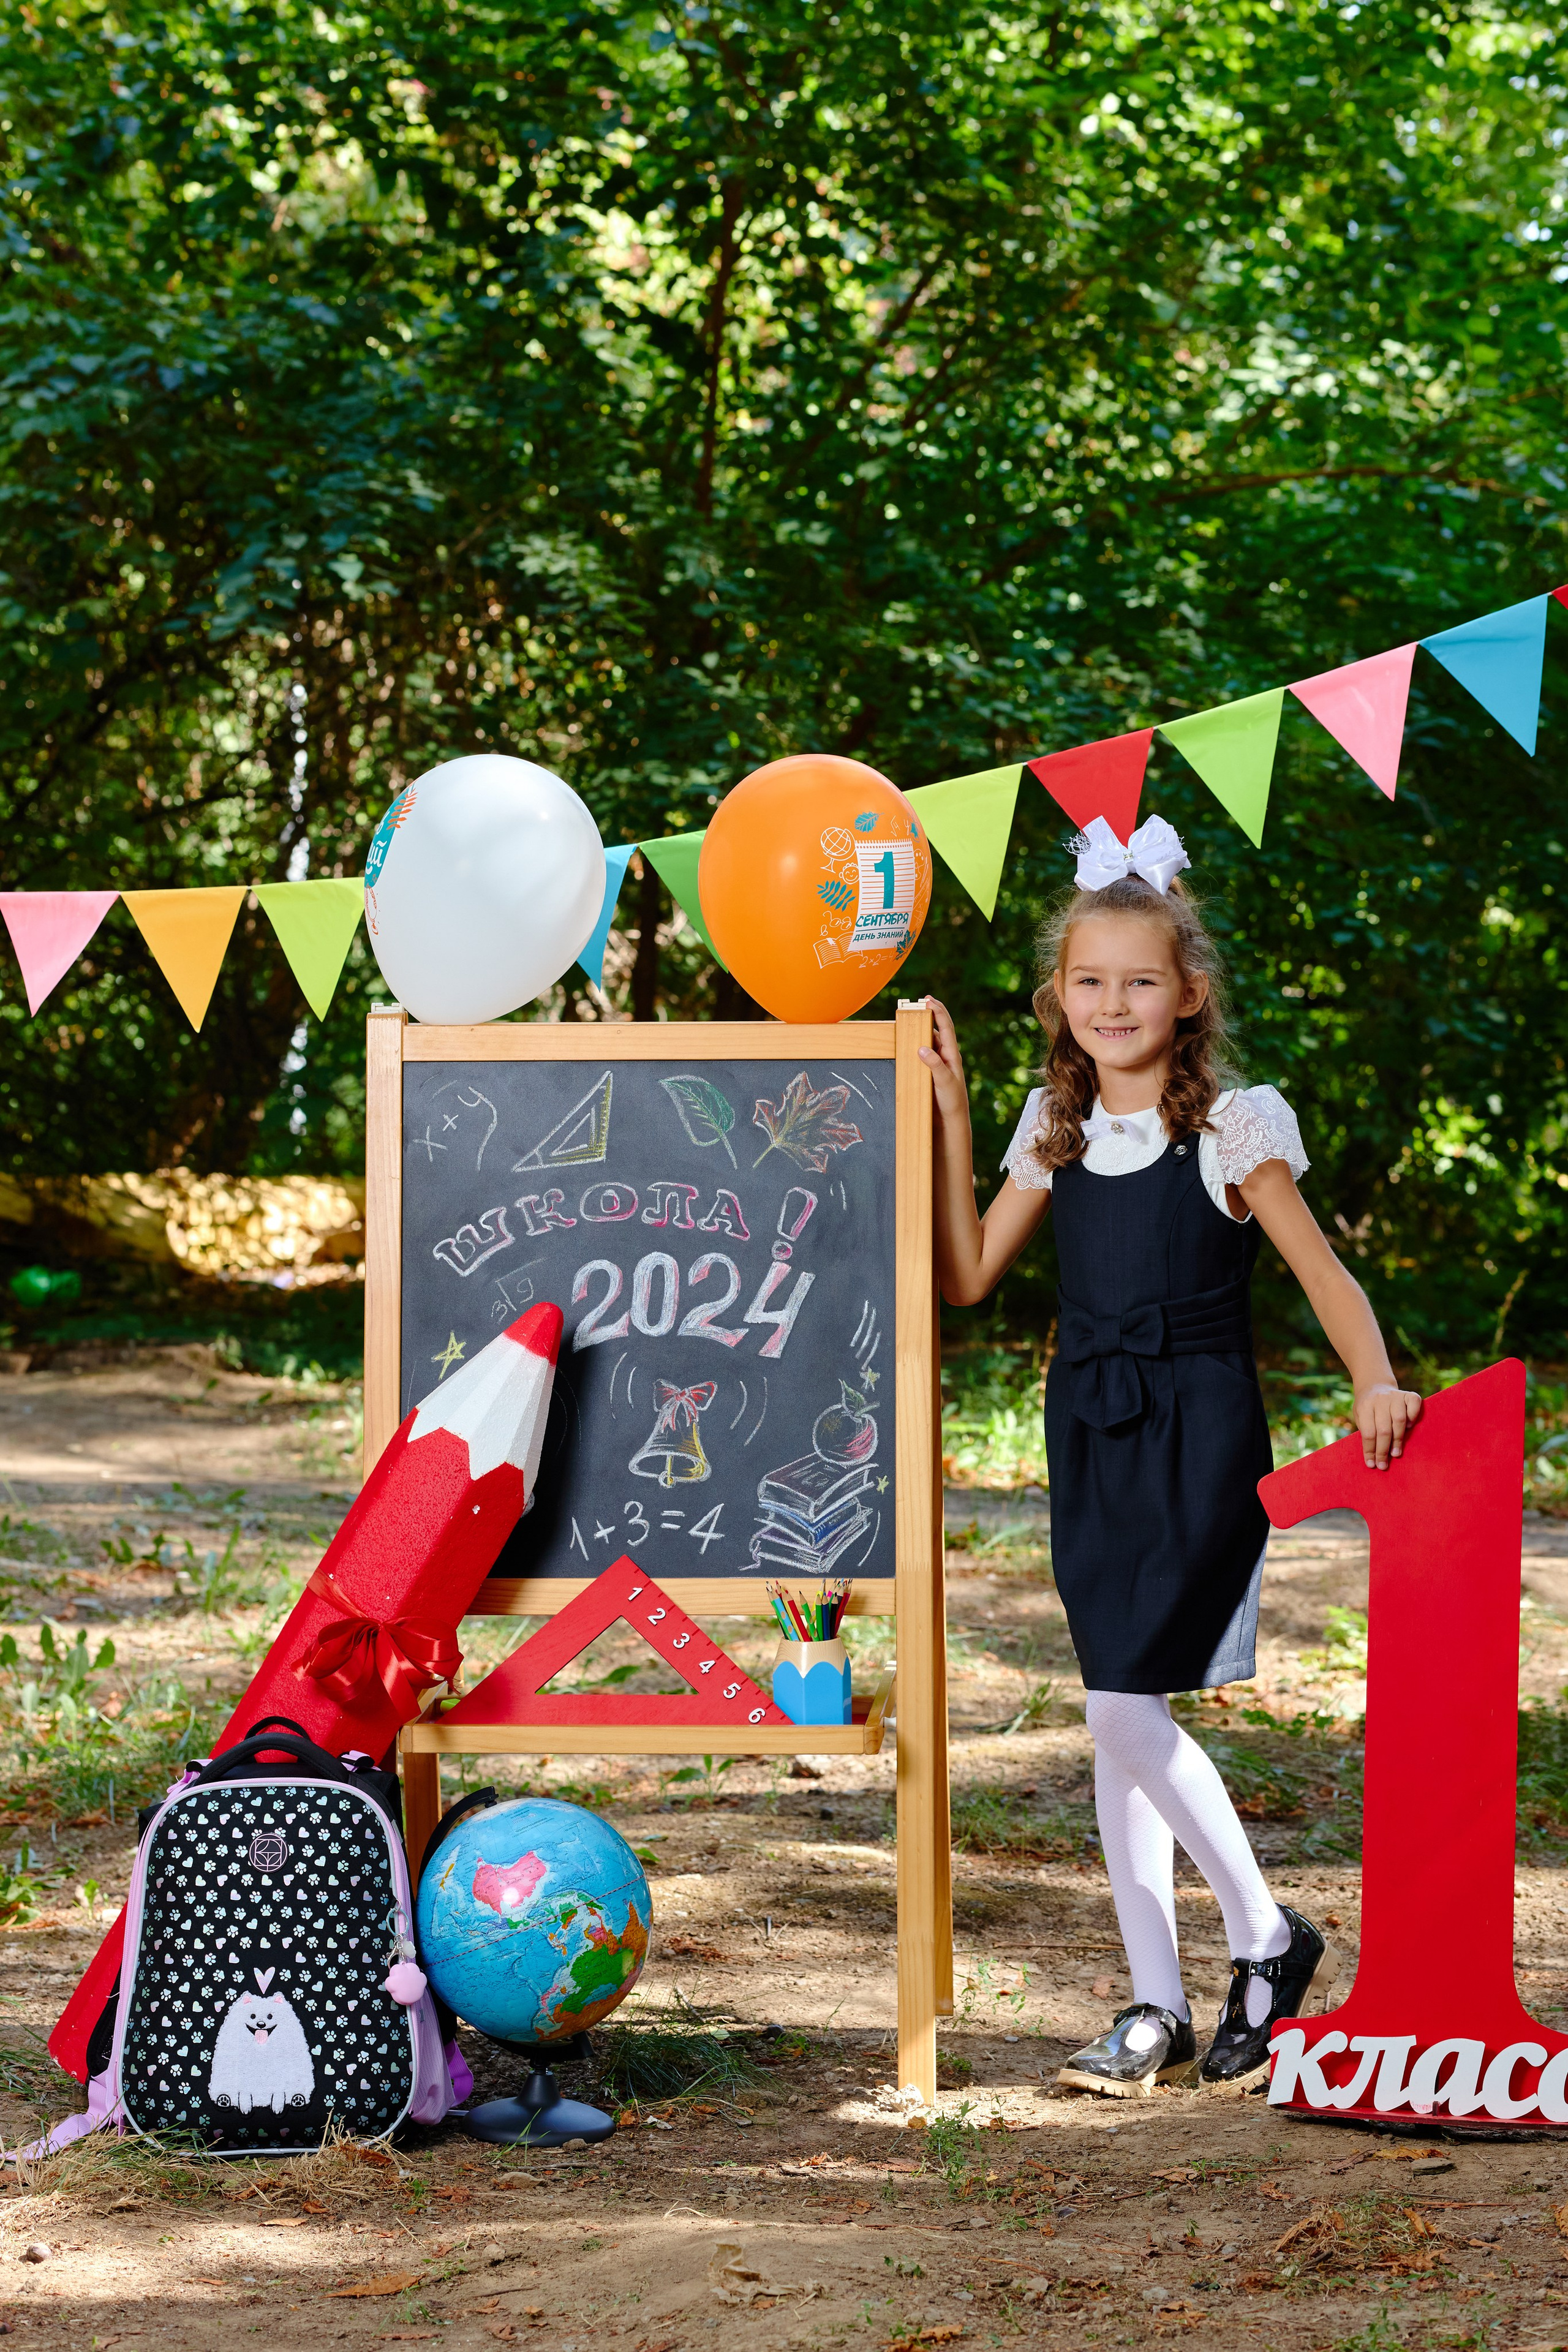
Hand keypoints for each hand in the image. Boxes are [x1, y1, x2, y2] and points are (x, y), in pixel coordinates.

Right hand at [917, 997, 971, 1127]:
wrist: (951, 1119)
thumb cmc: (952, 1101)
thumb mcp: (945, 1082)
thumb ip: (935, 1065)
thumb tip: (922, 1047)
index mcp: (952, 1054)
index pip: (946, 1027)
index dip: (938, 1012)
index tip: (928, 1001)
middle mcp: (946, 1055)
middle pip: (939, 1028)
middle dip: (932, 1013)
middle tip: (922, 1001)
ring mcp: (939, 1062)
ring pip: (931, 1039)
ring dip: (924, 1027)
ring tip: (914, 1017)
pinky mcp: (931, 1070)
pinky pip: (925, 1051)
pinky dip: (918, 1042)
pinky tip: (910, 1040)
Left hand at [1354, 1383, 1423, 1469]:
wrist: (1374, 1385)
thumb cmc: (1367, 1407)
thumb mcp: (1360, 1417)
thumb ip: (1367, 1432)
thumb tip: (1375, 1457)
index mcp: (1364, 1406)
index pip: (1368, 1433)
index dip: (1370, 1450)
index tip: (1372, 1464)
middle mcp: (1380, 1400)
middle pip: (1383, 1430)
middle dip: (1383, 1450)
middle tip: (1384, 1465)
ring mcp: (1394, 1396)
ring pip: (1399, 1420)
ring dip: (1398, 1440)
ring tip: (1396, 1454)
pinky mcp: (1408, 1394)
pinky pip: (1414, 1405)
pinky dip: (1413, 1416)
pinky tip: (1409, 1427)